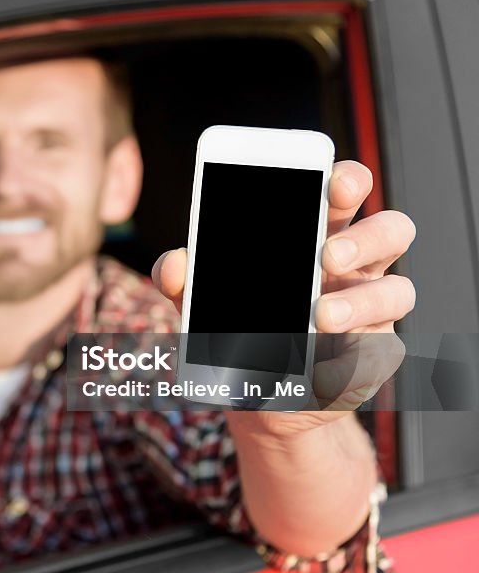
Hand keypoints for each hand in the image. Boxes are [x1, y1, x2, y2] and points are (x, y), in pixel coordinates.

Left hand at [151, 161, 415, 436]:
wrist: (254, 393)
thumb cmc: (236, 325)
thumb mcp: (203, 300)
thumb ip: (185, 278)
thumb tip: (174, 263)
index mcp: (317, 234)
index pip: (346, 193)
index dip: (348, 179)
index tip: (332, 181)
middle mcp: (355, 267)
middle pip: (391, 231)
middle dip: (366, 237)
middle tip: (325, 256)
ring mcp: (371, 312)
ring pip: (398, 291)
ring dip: (361, 302)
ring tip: (321, 317)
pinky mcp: (372, 357)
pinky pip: (379, 353)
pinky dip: (350, 360)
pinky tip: (319, 370)